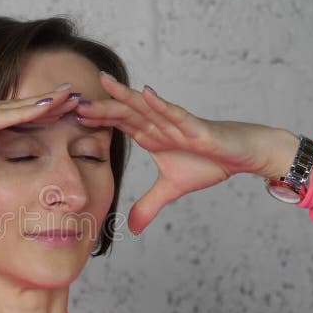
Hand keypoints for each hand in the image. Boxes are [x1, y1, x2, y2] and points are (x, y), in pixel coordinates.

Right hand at [0, 86, 77, 240]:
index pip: (4, 126)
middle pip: (16, 113)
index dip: (28, 120)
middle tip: (74, 99)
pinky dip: (28, 110)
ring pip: (16, 109)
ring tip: (73, 94)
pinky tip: (50, 103)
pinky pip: (3, 117)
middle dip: (46, 106)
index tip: (53, 117)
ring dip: (45, 102)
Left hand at [76, 73, 299, 234]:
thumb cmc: (209, 163)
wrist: (242, 155)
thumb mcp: (172, 189)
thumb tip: (133, 229)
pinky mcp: (196, 127)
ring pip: (145, 108)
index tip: (70, 117)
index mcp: (151, 135)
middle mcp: (159, 125)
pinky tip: (145, 93)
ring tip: (104, 83)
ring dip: (124, 97)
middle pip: (125, 113)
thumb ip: (149, 205)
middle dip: (100, 107)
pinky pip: (176, 113)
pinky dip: (160, 104)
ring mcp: (176, 123)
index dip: (96, 120)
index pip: (118, 125)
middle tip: (73, 100)